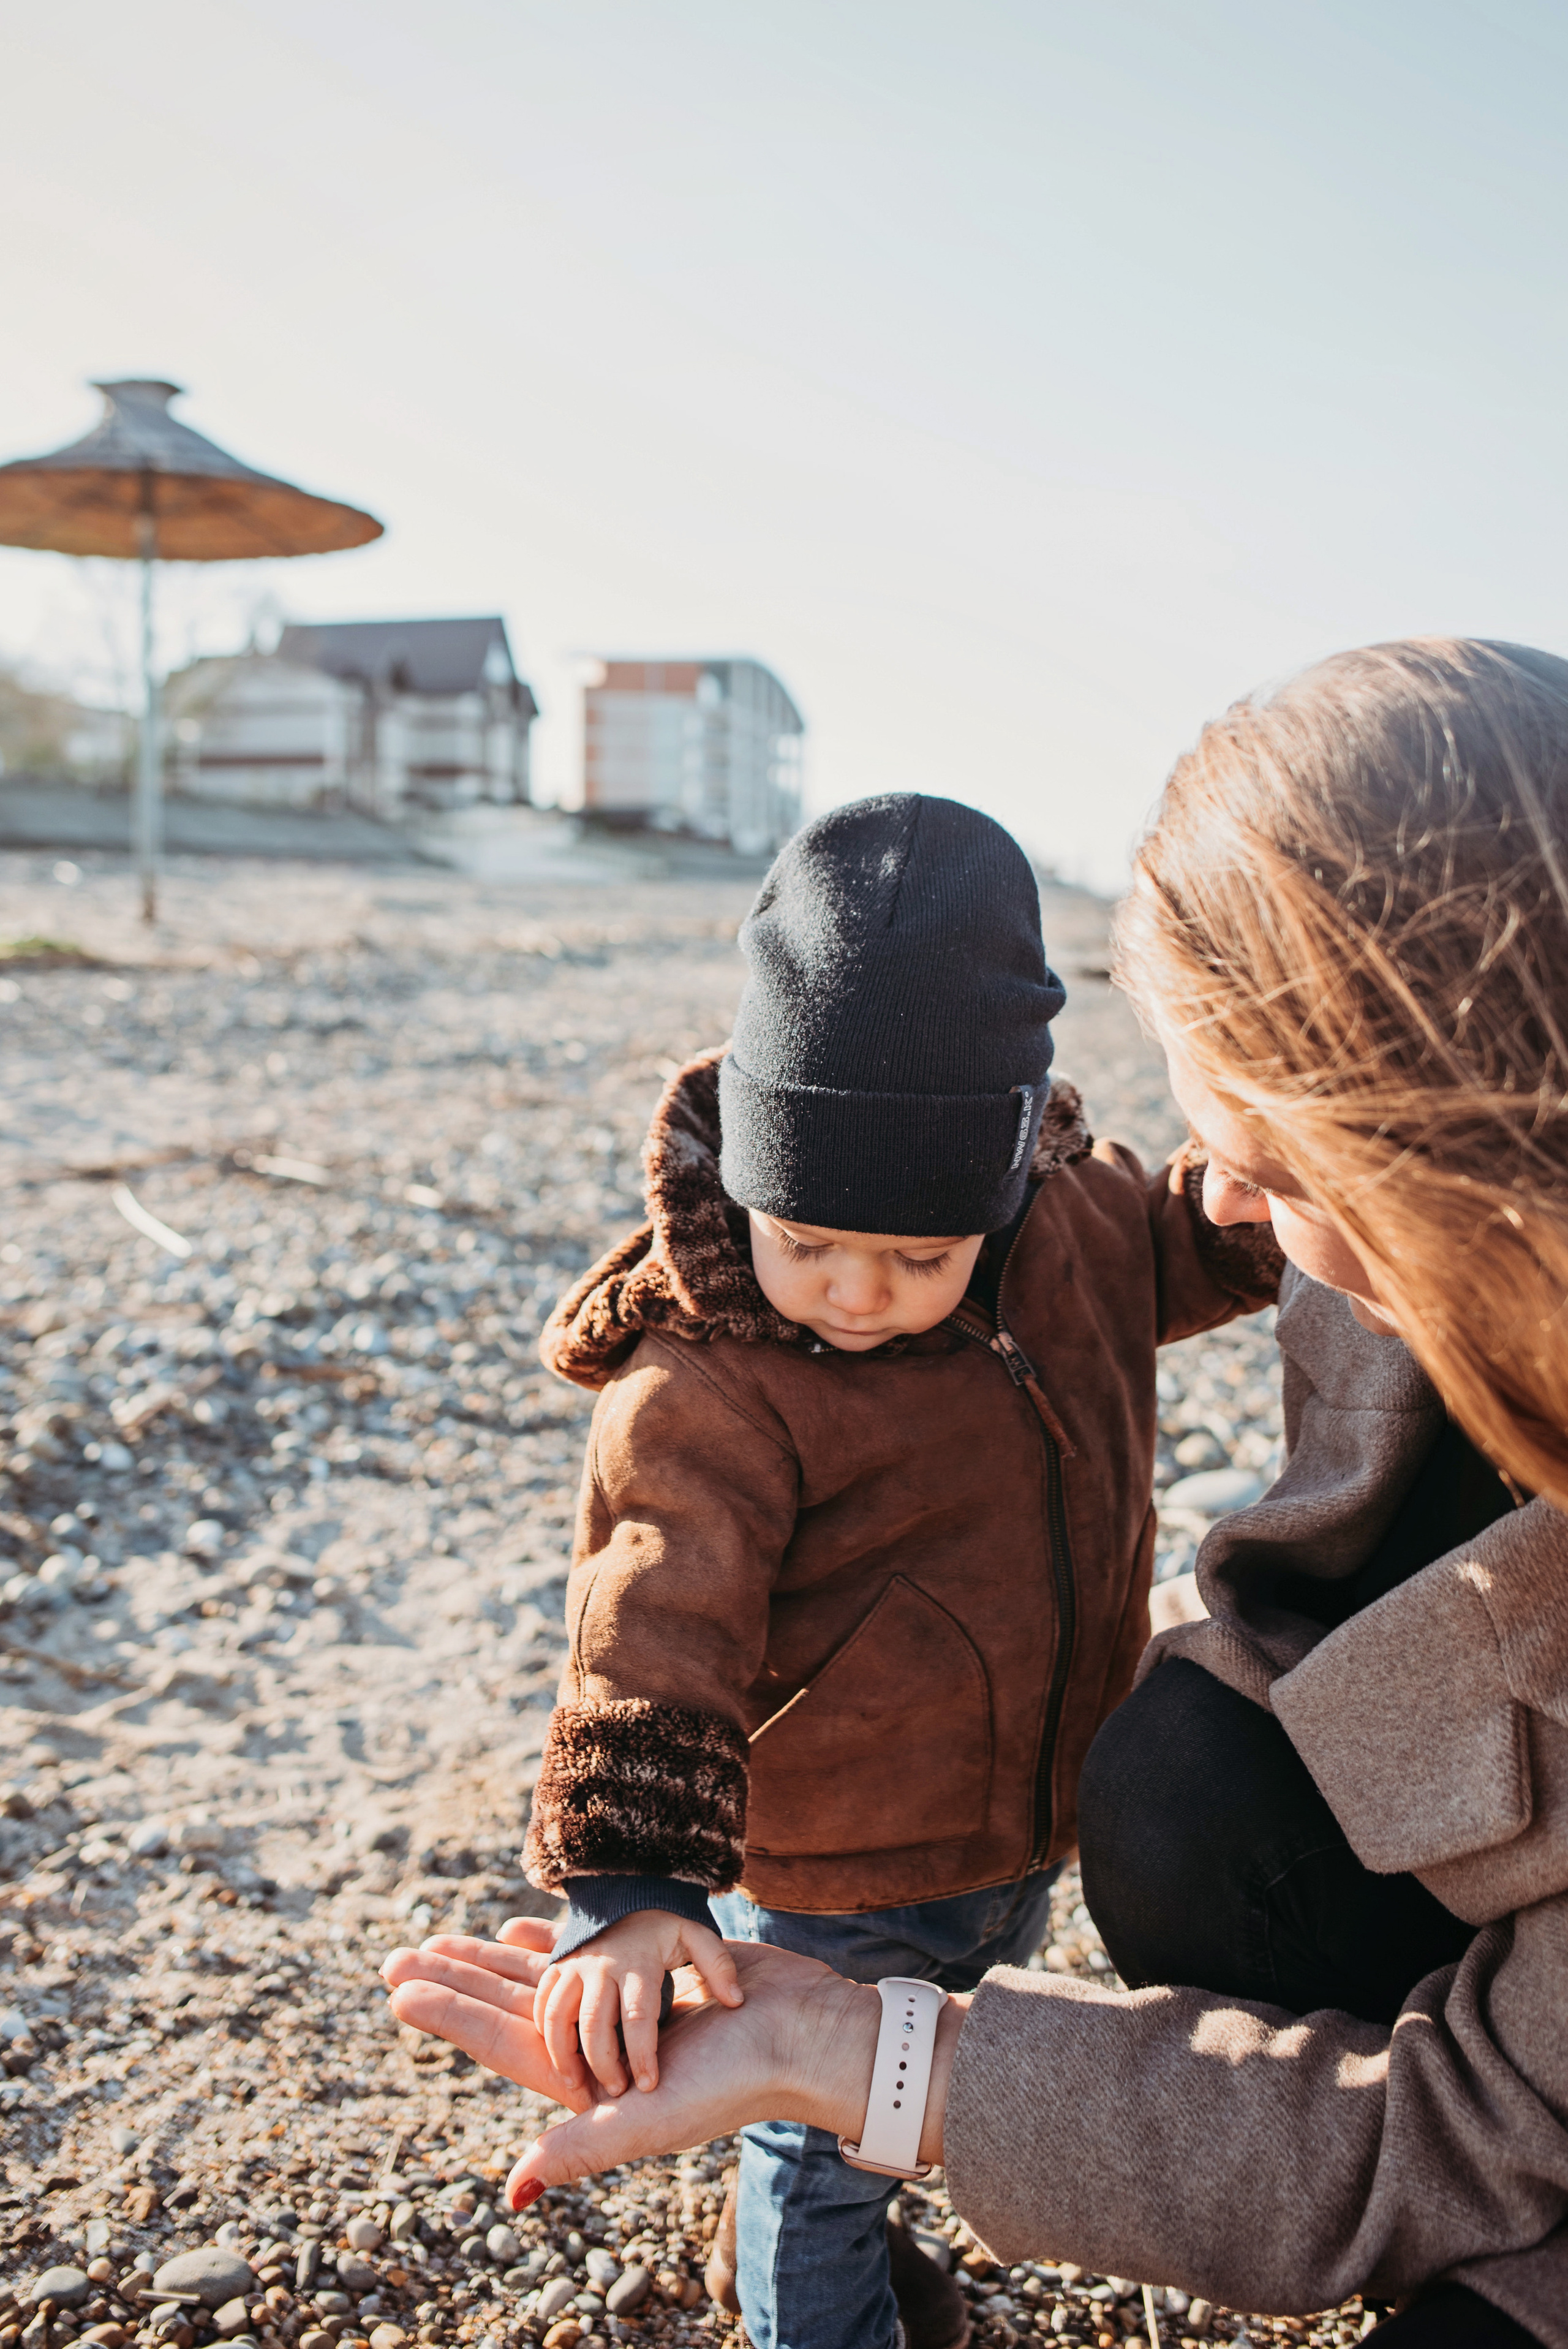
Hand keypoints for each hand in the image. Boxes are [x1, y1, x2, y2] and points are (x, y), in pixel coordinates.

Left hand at [380, 1919, 895, 2199]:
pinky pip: (587, 1955)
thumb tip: (514, 2191)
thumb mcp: (647, 2123)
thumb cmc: (730, 2083)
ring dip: (490, 1959)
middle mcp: (595, 2048)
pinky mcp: (648, 1974)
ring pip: (539, 1979)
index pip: (500, 2042)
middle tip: (398, 1954)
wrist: (798, 2032)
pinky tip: (520, 1928)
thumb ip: (579, 2150)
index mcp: (585, 2085)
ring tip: (444, 1938)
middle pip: (507, 2006)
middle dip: (453, 1981)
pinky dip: (550, 1943)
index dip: (448, 2016)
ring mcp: (620, 2011)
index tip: (398, 1988)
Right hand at [528, 1909, 741, 2095]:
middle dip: (603, 2063)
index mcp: (640, 1962)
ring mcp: (576, 1965)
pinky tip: (559, 2058)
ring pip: (560, 2016)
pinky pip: (544, 2003)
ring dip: (564, 2054)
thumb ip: (718, 1966)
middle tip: (615, 2093)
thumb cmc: (667, 1923)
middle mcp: (603, 1965)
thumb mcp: (697, 1936)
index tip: (648, 2086)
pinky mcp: (558, 1966)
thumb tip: (736, 2001)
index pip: (639, 2015)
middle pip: (595, 2023)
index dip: (642, 2054)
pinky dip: (546, 2032)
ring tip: (578, 2086)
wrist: (626, 1889)